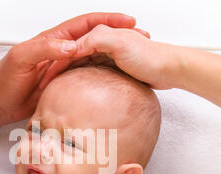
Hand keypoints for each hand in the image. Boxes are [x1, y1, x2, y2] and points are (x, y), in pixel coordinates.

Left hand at [0, 12, 136, 123]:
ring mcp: (65, 69)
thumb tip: (73, 46)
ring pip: (95, 59)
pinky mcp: (64, 85)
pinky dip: (103, 77)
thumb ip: (45, 48)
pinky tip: (115, 82)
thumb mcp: (22, 58)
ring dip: (115, 57)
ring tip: (135, 60)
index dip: (107, 19)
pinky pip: (88, 78)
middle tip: (140, 39)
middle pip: (96, 39)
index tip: (128, 20)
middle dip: (118, 36)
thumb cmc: (4, 78)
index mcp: (54, 40)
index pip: (86, 24)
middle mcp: (62, 52)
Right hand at [41, 24, 178, 89]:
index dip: (59, 58)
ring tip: (59, 86)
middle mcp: (105, 44)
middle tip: (48, 83)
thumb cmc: (151, 57)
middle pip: (77, 54)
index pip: (73, 45)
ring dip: (72, 73)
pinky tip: (82, 91)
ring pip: (85, 65)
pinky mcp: (118, 70)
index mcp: (102, 35)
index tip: (47, 75)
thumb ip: (95, 40)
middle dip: (62, 66)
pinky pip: (97, 75)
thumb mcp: (118, 43)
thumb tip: (73, 48)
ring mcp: (111, 57)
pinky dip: (87, 81)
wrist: (172, 69)